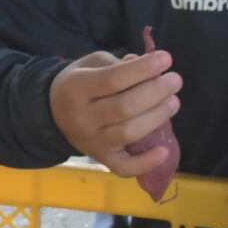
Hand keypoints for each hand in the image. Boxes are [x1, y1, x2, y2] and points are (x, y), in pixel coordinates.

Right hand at [49, 50, 180, 179]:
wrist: (52, 113)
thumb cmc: (79, 84)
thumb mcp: (90, 64)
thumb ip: (118, 64)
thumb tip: (149, 69)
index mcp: (76, 88)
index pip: (113, 79)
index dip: (142, 69)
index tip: (166, 59)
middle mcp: (82, 117)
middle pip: (124, 107)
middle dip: (156, 92)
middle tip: (175, 81)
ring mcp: (91, 142)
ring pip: (128, 133)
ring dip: (157, 117)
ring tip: (174, 102)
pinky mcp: (101, 158)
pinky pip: (123, 167)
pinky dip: (145, 163)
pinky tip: (164, 151)